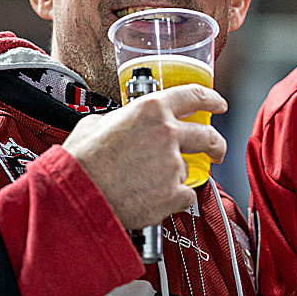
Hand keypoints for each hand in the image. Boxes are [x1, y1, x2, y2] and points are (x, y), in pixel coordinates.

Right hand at [62, 84, 227, 230]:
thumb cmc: (82, 161)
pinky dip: (175, 199)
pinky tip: (155, 199)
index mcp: (151, 109)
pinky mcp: (174, 194)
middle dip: (216, 144)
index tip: (219, 104)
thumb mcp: (97, 123)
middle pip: (207, 135)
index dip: (211, 99)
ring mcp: (173, 164)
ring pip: (189, 169)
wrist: (77, 195)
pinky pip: (186, 196)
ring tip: (152, 184)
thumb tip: (122, 123)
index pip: (194, 96)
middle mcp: (167, 133)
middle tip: (216, 150)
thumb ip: (121, 119)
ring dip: (177, 176)